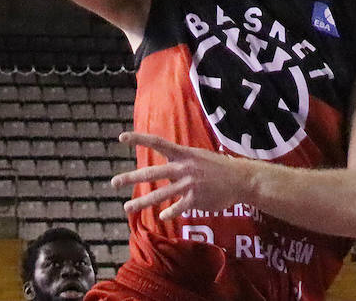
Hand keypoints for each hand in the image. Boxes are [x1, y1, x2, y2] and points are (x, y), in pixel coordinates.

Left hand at [110, 131, 252, 220]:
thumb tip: (165, 168)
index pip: (158, 143)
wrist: (241, 179)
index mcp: (184, 154)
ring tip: (127, 208)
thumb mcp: (199, 157)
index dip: (139, 139)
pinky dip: (170, 212)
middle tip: (114, 183)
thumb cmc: (218, 168)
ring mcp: (190, 184)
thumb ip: (181, 162)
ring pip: (161, 194)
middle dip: (131, 178)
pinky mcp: (196, 199)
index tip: (121, 137)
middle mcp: (184, 167)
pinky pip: (179, 207)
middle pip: (153, 172)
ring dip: (142, 202)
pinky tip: (162, 216)